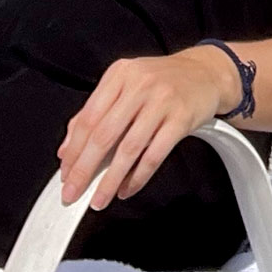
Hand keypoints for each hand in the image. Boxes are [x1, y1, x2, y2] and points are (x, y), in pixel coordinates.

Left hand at [58, 48, 238, 205]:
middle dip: (85, 169)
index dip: (73, 150)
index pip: (88, 118)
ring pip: (128, 149)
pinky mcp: (181, 118)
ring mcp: (162, 101)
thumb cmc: (162, 81)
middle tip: (73, 191)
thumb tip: (67, 149)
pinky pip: (154, 155)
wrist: (205, 72)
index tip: (66, 173)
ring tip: (100, 198)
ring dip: (110, 180)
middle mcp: (139, 85)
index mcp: (119, 75)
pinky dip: (138, 177)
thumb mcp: (126, 86)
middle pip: (104, 135)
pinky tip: (128, 188)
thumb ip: (96, 112)